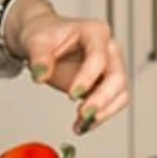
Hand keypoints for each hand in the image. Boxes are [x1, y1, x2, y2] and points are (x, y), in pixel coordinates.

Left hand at [13, 7, 128, 135]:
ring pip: (120, 94)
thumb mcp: (36, 40)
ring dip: (104, 112)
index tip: (72, 95)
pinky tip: (82, 125)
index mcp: (95, 32)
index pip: (99, 57)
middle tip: (83, 114)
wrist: (44, 41)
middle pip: (117, 77)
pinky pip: (111, 104)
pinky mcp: (106, 84)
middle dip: (102, 100)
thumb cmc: (46, 35)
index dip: (88, 77)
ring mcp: (110, 67)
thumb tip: (40, 75)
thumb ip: (39, 57)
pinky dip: (100, 117)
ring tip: (81, 124)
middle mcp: (108, 49)